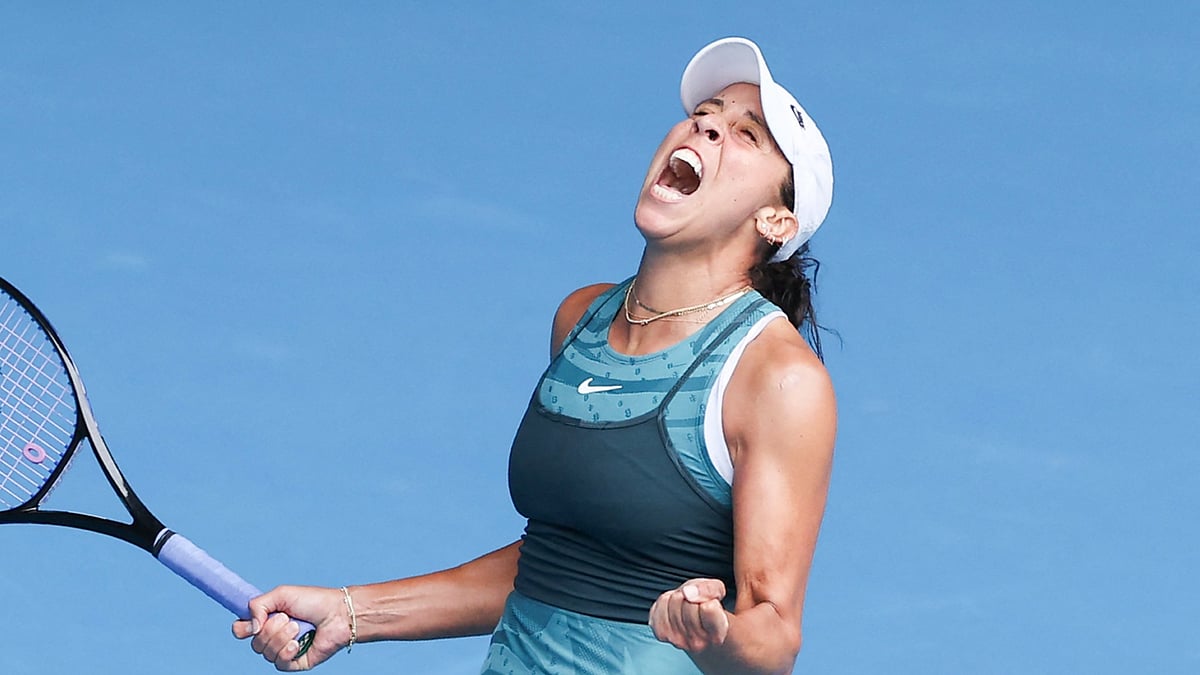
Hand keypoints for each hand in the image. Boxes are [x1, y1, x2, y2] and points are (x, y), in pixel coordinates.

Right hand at [232, 585, 349, 671]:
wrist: (338, 614)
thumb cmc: (313, 601)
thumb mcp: (281, 594)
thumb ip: (257, 605)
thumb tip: (250, 628)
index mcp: (266, 620)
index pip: (240, 630)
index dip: (242, 628)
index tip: (255, 622)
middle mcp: (272, 636)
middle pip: (253, 643)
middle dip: (271, 629)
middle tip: (289, 618)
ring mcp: (283, 650)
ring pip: (265, 653)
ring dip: (281, 638)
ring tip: (298, 627)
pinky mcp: (294, 662)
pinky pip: (279, 664)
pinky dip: (287, 652)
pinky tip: (298, 644)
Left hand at [649, 578, 729, 653]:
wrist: (695, 623)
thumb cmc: (708, 606)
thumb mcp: (717, 591)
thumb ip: (708, 589)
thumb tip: (688, 592)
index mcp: (718, 634)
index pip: (707, 608)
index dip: (705, 597)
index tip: (707, 602)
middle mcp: (698, 643)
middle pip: (688, 602)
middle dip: (690, 596)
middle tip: (694, 603)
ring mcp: (678, 641)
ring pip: (673, 601)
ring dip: (677, 598)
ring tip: (684, 607)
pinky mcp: (662, 635)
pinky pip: (658, 607)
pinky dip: (664, 603)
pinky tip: (672, 611)